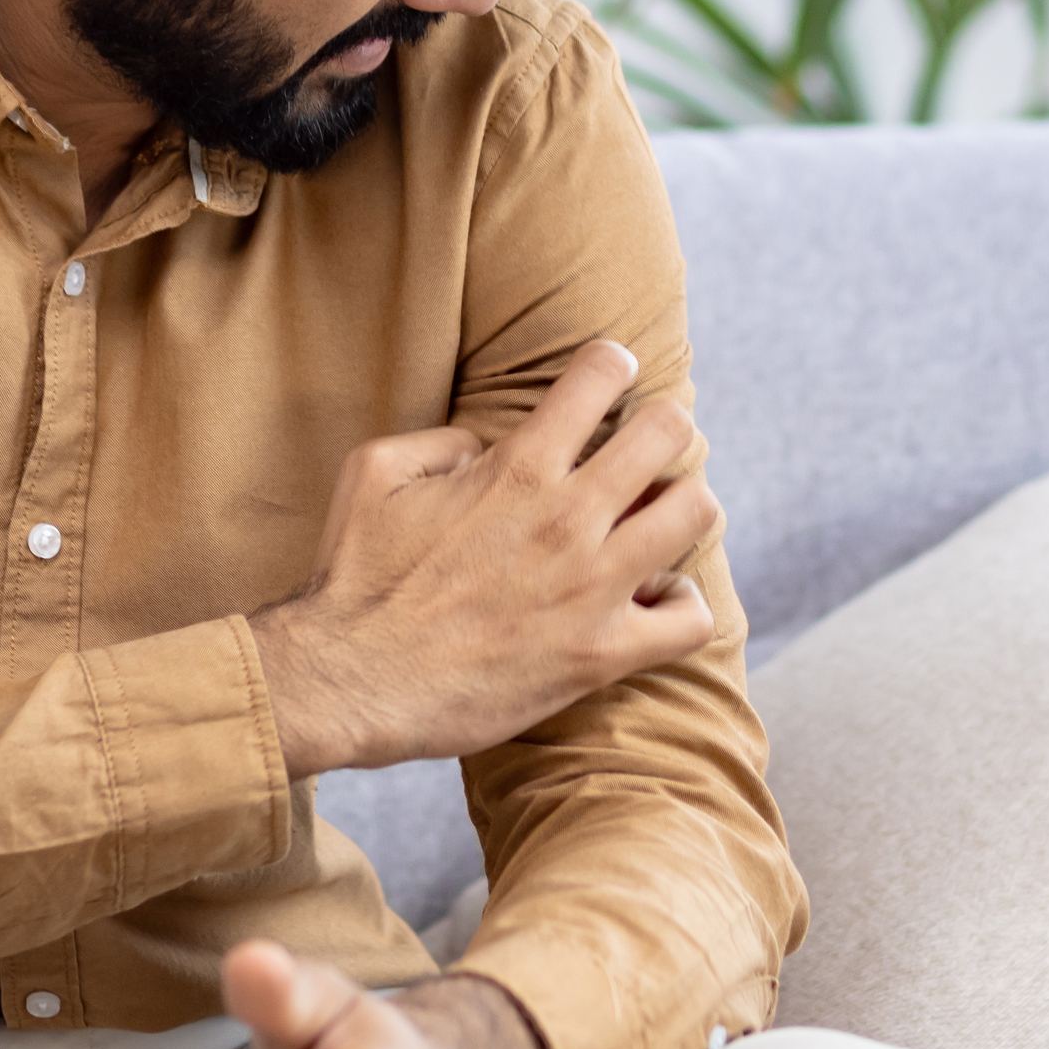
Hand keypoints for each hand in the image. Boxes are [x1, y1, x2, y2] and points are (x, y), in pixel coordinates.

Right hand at [253, 339, 720, 777]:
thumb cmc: (357, 578)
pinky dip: (681, 605)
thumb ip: (442, 441)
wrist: (351, 681)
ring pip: (696, 513)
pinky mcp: (601, 654)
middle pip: (669, 431)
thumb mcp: (374, 474)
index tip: (607, 380)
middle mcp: (567, 518)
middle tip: (643, 451)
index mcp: (517, 467)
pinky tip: (651, 600)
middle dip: (662, 428)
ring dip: (682, 508)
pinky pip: (690, 619)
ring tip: (655, 521)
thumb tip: (487, 446)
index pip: (600, 375)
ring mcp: (592, 587)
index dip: (610, 367)